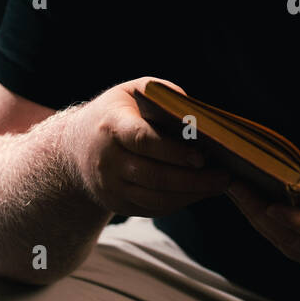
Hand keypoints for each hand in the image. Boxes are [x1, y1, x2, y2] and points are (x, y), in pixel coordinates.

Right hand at [64, 77, 232, 217]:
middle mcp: (108, 160)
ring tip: (219, 184)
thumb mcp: (133, 92)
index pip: (142, 140)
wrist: (75, 147)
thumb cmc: (116, 113)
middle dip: (192, 179)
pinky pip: (154, 209)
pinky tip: (201, 191)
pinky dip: (181, 202)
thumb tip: (199, 117)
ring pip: (156, 198)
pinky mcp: (118, 204)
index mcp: (112, 126)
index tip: (202, 155)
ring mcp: (111, 186)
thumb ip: (165, 96)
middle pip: (154, 176)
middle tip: (223, 175)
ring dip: (192, 194)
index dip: (173, 151)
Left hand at [226, 164, 299, 278]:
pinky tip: (248, 201)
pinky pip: (284, 244)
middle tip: (232, 181)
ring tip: (232, 186)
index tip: (269, 203)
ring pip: (281, 243)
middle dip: (258, 211)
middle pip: (289, 238)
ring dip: (254, 217)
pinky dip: (263, 225)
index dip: (295, 220)